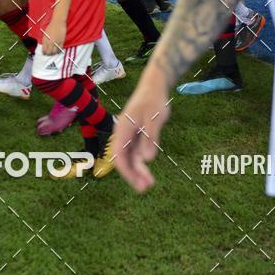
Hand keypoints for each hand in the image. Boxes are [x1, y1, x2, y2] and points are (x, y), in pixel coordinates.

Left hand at [42, 18, 65, 55]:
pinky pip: (60, 49)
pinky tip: (58, 50)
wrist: (58, 22)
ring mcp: (56, 42)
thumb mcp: (45, 34)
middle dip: (49, 54)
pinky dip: (58, 50)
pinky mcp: (61, 41)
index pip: (44, 50)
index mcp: (45, 40)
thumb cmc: (51, 27)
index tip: (45, 53)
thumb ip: (45, 40)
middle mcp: (50, 42)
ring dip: (54, 53)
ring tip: (53, 53)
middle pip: (49, 52)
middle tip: (49, 54)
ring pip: (54, 52)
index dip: (44, 53)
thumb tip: (45, 46)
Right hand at [113, 74, 170, 192]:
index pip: (119, 156)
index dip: (127, 171)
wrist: (155, 86)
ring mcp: (129, 135)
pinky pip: (135, 152)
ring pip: (130, 157)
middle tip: (145, 188)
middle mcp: (123, 134)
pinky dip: (141, 163)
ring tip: (149, 184)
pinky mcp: (135, 135)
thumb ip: (150, 138)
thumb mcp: (154, 119)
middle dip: (133, 175)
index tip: (137, 183)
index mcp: (123, 129)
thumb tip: (147, 159)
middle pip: (123, 159)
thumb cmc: (154, 100)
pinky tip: (148, 172)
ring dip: (138, 171)